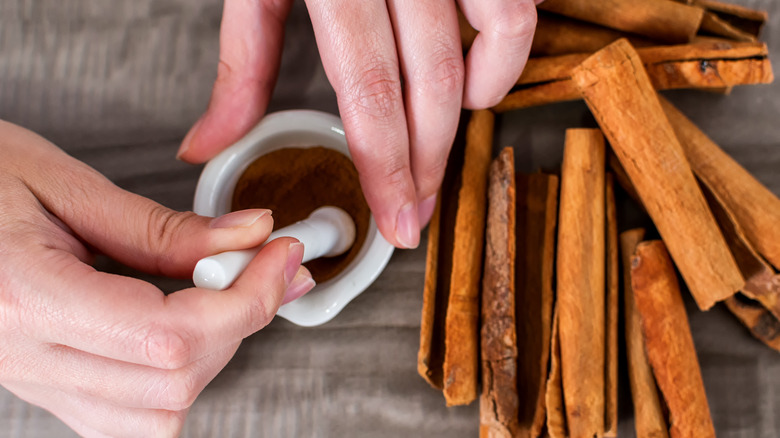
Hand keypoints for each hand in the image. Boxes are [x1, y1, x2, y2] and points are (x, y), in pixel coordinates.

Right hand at [0, 121, 313, 436]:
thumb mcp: (63, 184)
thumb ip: (164, 227)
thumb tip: (250, 237)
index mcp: (23, 299)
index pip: (170, 336)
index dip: (246, 297)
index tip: (279, 255)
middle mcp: (24, 359)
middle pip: (174, 381)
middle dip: (241, 320)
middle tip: (262, 264)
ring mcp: (32, 383)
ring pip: (157, 415)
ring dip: (212, 353)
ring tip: (222, 292)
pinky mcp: (44, 387)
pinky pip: (128, 417)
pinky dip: (175, 378)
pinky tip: (182, 326)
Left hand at [176, 0, 538, 248]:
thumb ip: (243, 66)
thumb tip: (211, 146)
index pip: (369, 90)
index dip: (385, 167)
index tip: (394, 221)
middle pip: (431, 84)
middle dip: (427, 164)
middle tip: (415, 211)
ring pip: (492, 42)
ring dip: (471, 111)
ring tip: (441, 139)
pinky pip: (517, 4)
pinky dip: (504, 55)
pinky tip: (474, 78)